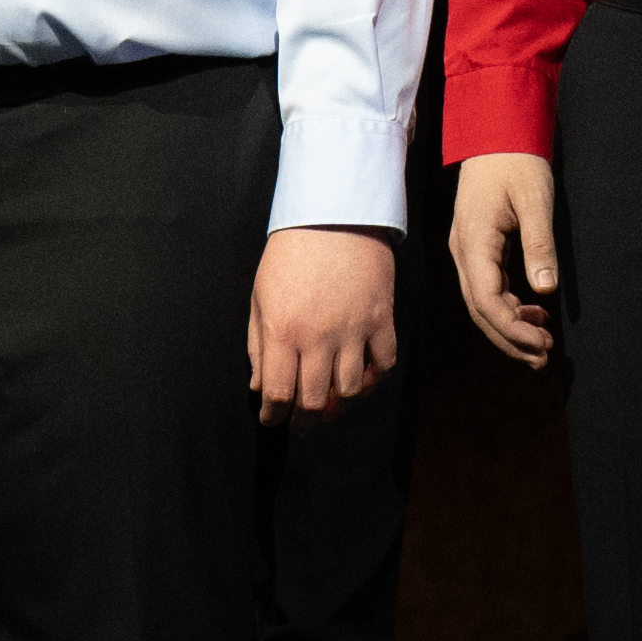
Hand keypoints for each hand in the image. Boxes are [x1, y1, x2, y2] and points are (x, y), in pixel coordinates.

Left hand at [249, 226, 397, 416]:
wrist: (334, 217)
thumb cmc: (291, 254)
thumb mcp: (260, 298)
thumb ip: (258, 346)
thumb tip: (260, 386)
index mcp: (282, 331)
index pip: (278, 393)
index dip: (273, 415)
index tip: (272, 419)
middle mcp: (318, 337)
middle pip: (313, 400)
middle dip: (304, 421)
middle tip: (301, 424)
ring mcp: (353, 330)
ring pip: (350, 390)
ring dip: (339, 405)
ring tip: (330, 404)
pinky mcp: (381, 319)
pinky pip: (383, 365)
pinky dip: (374, 379)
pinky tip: (362, 378)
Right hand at [451, 152, 563, 368]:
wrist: (496, 134)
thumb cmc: (517, 162)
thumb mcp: (536, 200)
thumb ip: (539, 244)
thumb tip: (546, 289)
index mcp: (473, 242)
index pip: (486, 300)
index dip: (511, 328)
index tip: (540, 343)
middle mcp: (463, 252)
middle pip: (480, 309)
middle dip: (509, 337)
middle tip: (542, 357)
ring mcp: (467, 251)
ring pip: (482, 302)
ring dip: (509, 326)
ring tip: (541, 343)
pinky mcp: (477, 248)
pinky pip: (487, 287)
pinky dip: (508, 305)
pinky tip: (533, 312)